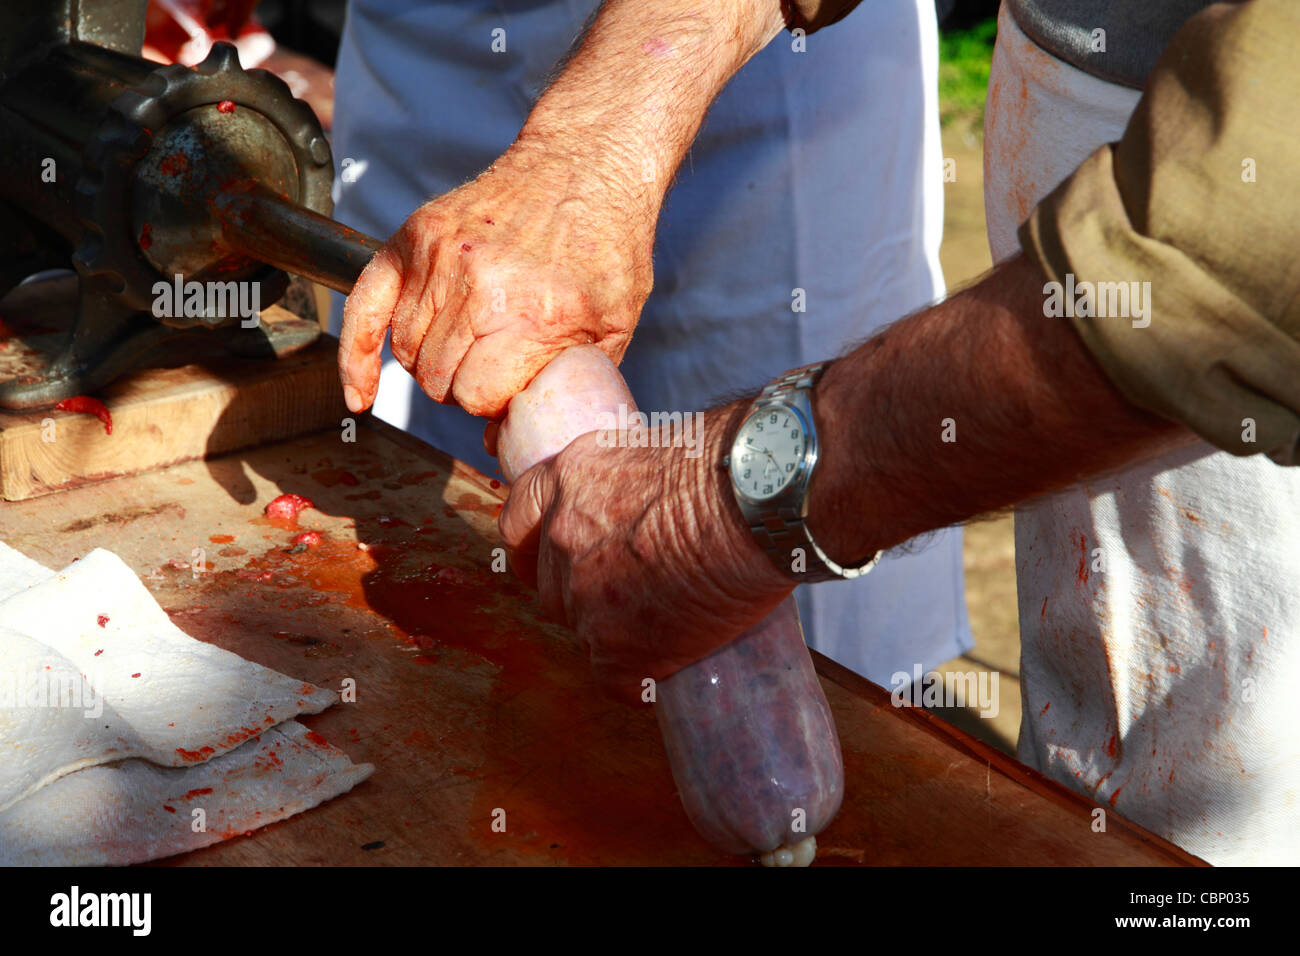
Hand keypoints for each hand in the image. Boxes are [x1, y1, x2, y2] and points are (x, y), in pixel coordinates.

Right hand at [338, 139, 655, 418]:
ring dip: (431, 365)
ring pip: (407, 351)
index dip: (494, 403)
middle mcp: (479, 287)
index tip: (513, 388)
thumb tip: (504, 443)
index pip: (477, 397)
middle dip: (464, 388)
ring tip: (466, 350)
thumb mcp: (614, 326)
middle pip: (439, 380)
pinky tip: (361, 393)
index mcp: (532, 315)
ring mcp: (441, 258)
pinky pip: (365, 308)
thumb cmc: (607, 249)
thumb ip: (566, 387)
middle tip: (493, 368)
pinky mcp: (416, 236)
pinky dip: (356, 356)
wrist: (586, 165)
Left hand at [498, 403, 793, 701]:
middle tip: (634, 597)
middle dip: (584, 597)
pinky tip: (680, 662)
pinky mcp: (618, 651)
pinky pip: (621, 680)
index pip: (519, 523)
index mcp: (567, 481)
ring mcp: (586, 600)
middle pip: (551, 589)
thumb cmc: (730, 464)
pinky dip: (647, 677)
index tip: (549, 564)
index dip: (534, 550)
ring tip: (679, 620)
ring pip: (588, 636)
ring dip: (624, 635)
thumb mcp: (656, 450)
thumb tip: (646, 507)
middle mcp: (562, 540)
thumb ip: (629, 485)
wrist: (758, 503)